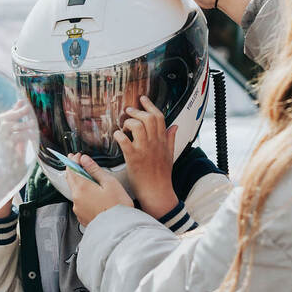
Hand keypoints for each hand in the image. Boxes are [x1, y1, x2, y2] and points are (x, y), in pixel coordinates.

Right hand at [0, 100, 35, 216]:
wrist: (3, 183)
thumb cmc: (11, 167)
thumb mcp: (17, 149)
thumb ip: (21, 136)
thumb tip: (27, 125)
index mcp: (1, 137)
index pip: (5, 117)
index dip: (14, 109)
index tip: (23, 102)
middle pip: (4, 118)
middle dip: (17, 111)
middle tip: (28, 106)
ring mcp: (1, 144)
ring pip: (9, 125)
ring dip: (23, 122)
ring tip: (33, 123)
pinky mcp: (6, 151)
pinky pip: (16, 137)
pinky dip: (25, 134)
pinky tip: (32, 135)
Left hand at [67, 154, 132, 225]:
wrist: (120, 229)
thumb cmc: (118, 206)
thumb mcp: (109, 182)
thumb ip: (94, 169)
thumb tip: (85, 160)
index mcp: (82, 188)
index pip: (72, 169)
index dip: (74, 160)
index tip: (77, 155)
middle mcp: (76, 199)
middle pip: (70, 179)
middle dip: (72, 169)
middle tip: (76, 161)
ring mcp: (78, 209)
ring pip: (74, 191)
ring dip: (77, 181)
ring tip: (84, 175)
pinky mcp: (82, 216)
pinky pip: (79, 201)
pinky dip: (81, 194)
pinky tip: (89, 192)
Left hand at [116, 96, 178, 218]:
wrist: (157, 192)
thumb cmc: (161, 175)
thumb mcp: (170, 155)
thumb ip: (170, 139)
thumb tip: (174, 126)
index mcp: (163, 141)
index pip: (159, 117)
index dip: (150, 105)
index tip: (142, 99)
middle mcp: (154, 143)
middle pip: (148, 118)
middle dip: (137, 111)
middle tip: (128, 111)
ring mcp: (144, 150)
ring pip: (138, 126)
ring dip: (128, 122)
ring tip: (124, 126)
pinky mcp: (133, 158)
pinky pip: (125, 141)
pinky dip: (119, 135)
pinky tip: (117, 136)